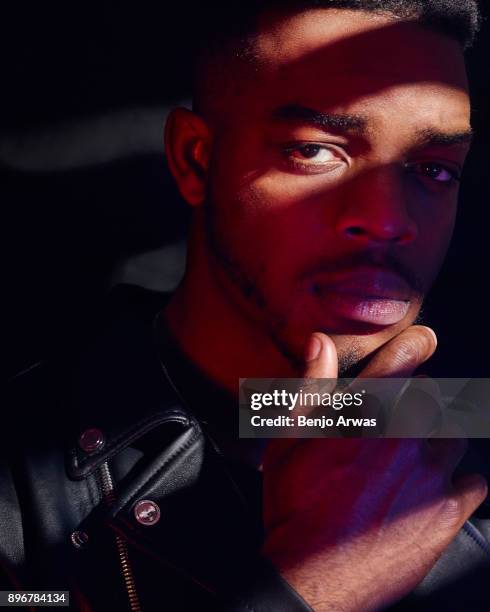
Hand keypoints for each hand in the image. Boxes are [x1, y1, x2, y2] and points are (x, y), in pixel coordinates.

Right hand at [262, 326, 486, 610]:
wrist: (312, 575)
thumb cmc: (293, 504)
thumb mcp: (287, 440)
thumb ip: (310, 385)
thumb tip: (320, 341)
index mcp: (366, 411)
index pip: (407, 356)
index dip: (417, 343)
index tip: (422, 342)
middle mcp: (405, 435)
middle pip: (433, 395)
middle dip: (415, 399)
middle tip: (393, 421)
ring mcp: (430, 473)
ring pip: (454, 433)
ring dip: (437, 436)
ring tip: (412, 456)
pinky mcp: (446, 511)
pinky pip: (473, 480)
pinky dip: (458, 478)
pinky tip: (434, 486)